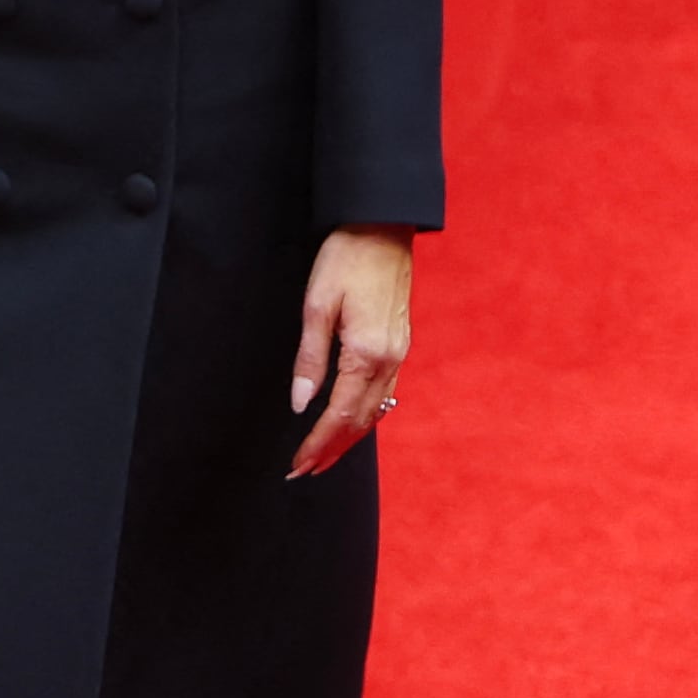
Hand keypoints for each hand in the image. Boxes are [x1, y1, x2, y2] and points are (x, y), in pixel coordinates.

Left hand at [287, 226, 413, 477]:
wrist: (383, 227)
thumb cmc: (346, 259)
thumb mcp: (316, 307)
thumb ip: (309, 359)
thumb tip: (301, 403)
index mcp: (366, 353)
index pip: (338, 414)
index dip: (316, 444)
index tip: (297, 464)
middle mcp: (389, 361)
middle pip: (361, 422)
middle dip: (332, 450)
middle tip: (305, 471)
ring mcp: (399, 354)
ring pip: (376, 411)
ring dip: (350, 438)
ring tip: (325, 456)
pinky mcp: (400, 345)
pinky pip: (386, 394)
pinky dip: (366, 416)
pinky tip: (352, 421)